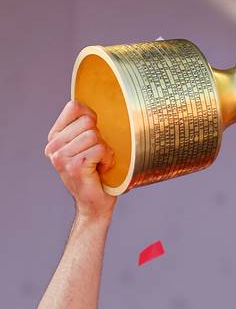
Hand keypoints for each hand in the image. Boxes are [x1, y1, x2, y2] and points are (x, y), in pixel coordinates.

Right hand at [45, 101, 116, 220]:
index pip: (74, 107)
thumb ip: (83, 127)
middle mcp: (54, 147)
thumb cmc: (95, 175)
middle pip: (88, 122)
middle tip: (96, 156)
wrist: (94, 204)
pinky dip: (108, 159)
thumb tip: (96, 104)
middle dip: (100, 139)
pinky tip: (102, 170)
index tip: (95, 133)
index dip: (91, 116)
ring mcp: (62, 157)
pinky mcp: (75, 166)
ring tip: (99, 164)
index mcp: (55, 138)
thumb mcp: (86, 146)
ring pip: (95, 136)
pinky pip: (100, 149)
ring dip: (105, 151)